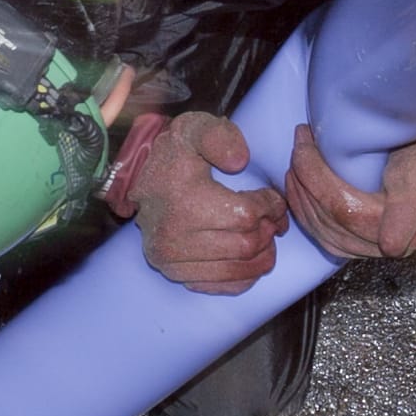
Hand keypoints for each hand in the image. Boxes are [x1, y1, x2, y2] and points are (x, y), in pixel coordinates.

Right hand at [119, 111, 290, 293]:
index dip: (270, 207)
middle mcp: (174, 237)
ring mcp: (173, 260)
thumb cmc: (174, 154)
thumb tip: (240, 161)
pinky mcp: (175, 274)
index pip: (246, 216)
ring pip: (238, 269)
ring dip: (262, 255)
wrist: (142, 179)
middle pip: (246, 245)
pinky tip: (250, 259)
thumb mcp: (194, 129)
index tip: (273, 199)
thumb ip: (220, 136)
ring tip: (266, 237)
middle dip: (269, 231)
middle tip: (274, 219)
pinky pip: (222, 286)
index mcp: (184, 201)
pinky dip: (244, 276)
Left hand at [283, 118, 415, 262]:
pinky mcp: (360, 244)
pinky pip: (324, 235)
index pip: (344, 210)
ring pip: (322, 230)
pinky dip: (305, 210)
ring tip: (294, 161)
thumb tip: (390, 247)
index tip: (306, 142)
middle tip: (299, 142)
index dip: (316, 177)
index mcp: (404, 232)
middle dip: (305, 179)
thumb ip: (411, 205)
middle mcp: (388, 246)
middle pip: (330, 220)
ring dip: (300, 195)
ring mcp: (372, 247)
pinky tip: (298, 186)